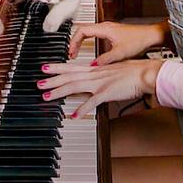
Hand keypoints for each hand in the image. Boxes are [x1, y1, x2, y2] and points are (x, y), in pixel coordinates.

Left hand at [38, 59, 163, 118]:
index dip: (57, 68)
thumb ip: (100, 76)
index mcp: (95, 69)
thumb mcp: (112, 71)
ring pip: (74, 86)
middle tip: (38, 83)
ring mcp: (100, 83)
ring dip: (59, 91)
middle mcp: (94, 74)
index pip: (71, 67)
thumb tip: (92, 80)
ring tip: (47, 96)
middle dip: (51, 80)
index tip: (44, 68)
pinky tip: (74, 115)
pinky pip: (92, 102)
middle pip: (68, 76)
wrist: (145, 73)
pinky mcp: (107, 92)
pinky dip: (82, 108)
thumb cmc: (132, 72)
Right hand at [69, 21, 170, 65]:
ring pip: (88, 32)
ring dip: (81, 42)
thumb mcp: (120, 53)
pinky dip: (88, 42)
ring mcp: (108, 28)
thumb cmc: (139, 40)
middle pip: (83, 31)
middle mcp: (105, 26)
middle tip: (71, 54)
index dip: (74, 42)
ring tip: (76, 53)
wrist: (151, 36)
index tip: (71, 52)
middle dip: (75, 42)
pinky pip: (95, 34)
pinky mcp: (112, 32)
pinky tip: (90, 50)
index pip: (81, 31)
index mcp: (104, 28)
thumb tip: (93, 66)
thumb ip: (105, 60)